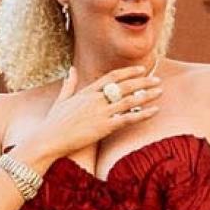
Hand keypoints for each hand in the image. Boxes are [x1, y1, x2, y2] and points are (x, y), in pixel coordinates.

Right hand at [32, 64, 163, 159]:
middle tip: (157, 79)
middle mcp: (95, 99)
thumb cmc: (53, 122)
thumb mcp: (61, 100)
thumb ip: (69, 84)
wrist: (48, 140)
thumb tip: (72, 69)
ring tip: (160, 91)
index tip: (141, 69)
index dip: (128, 72)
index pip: (111, 77)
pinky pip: (128, 119)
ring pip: (129, 100)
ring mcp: (100, 113)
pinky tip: (155, 110)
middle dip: (143, 81)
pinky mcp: (104, 127)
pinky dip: (143, 114)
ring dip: (147, 95)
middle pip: (124, 86)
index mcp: (86, 92)